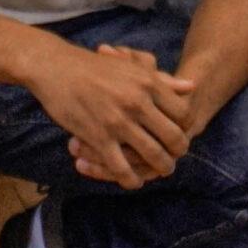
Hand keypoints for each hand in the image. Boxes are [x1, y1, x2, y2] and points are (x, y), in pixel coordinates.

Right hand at [25, 36, 194, 190]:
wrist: (55, 67)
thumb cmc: (93, 66)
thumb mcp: (130, 66)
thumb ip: (161, 79)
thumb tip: (191, 87)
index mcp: (147, 83)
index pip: (183, 113)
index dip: (187, 127)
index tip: (180, 133)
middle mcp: (137, 102)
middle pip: (174, 138)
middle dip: (178, 152)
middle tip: (174, 156)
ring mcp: (118, 122)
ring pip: (153, 156)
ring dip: (160, 168)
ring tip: (160, 170)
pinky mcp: (98, 137)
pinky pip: (122, 168)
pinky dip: (131, 179)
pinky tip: (132, 181)